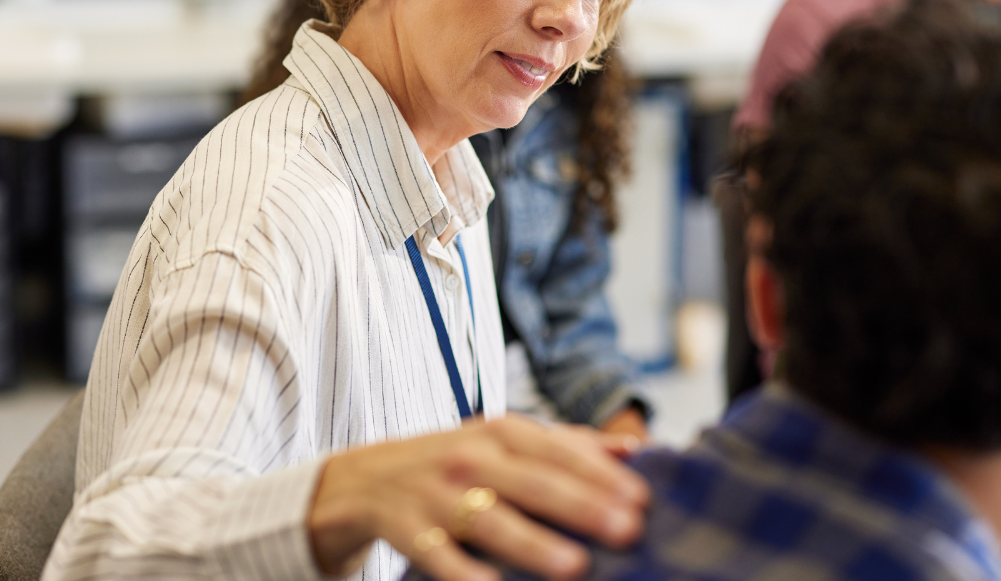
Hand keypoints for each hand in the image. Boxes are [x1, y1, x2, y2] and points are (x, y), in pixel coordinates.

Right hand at [307, 413, 648, 580]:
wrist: (358, 481)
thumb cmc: (447, 463)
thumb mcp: (498, 442)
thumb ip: (564, 444)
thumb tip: (633, 448)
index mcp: (496, 433)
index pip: (556, 448)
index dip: (600, 473)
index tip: (642, 498)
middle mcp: (466, 457)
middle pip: (531, 481)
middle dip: (581, 505)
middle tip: (627, 529)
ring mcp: (432, 493)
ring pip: (488, 519)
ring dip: (532, 543)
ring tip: (575, 566)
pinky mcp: (403, 528)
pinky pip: (437, 554)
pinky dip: (464, 574)